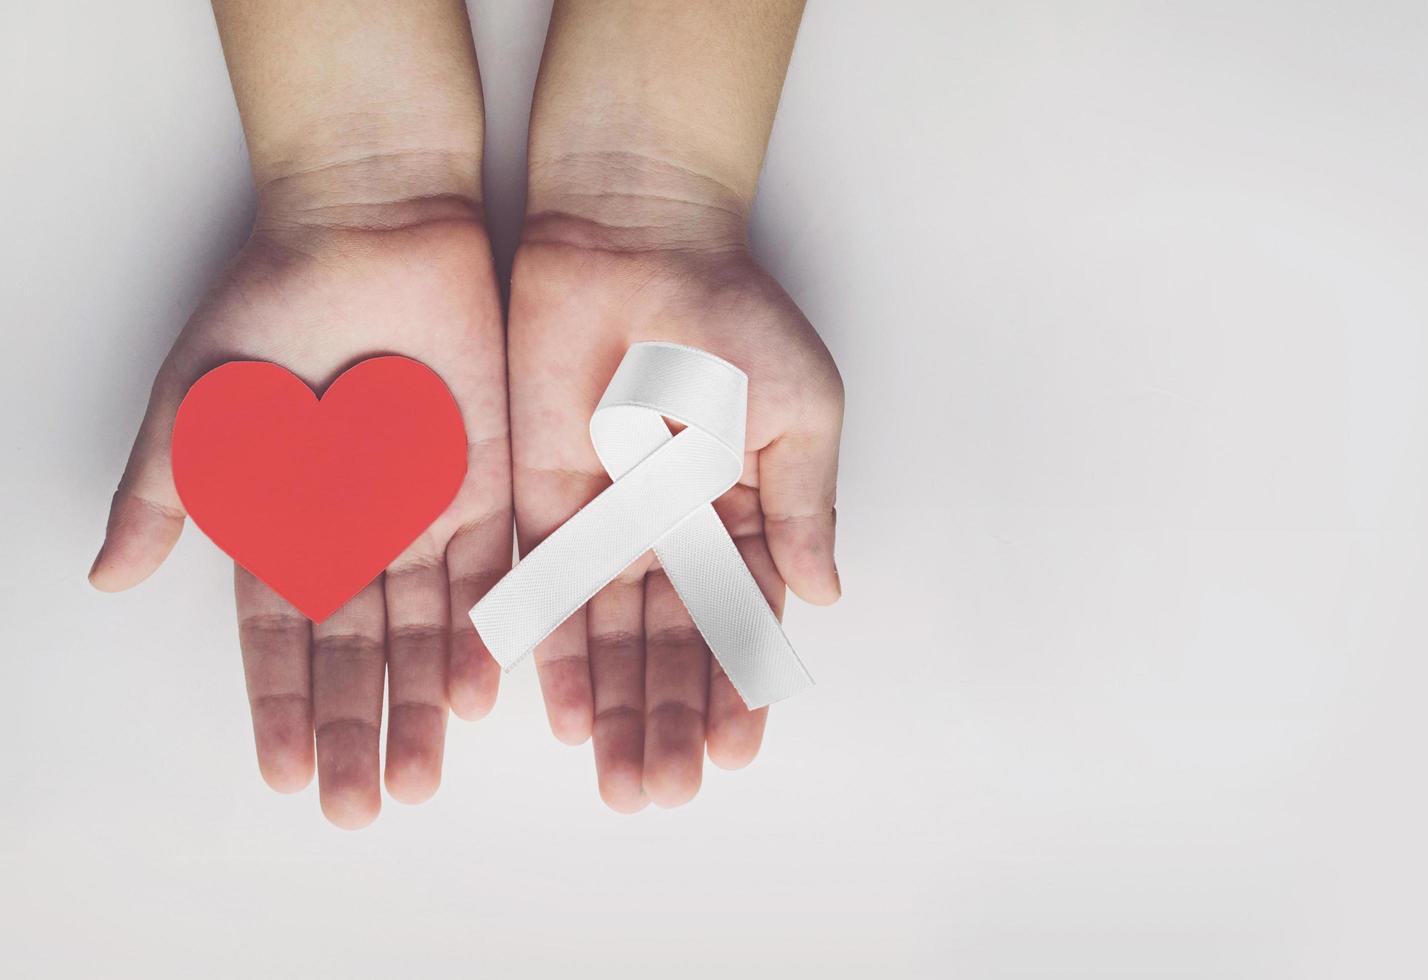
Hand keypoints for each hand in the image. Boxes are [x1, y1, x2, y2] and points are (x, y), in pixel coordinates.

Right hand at [89, 194, 511, 828]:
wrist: (372, 225)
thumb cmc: (273, 305)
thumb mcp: (200, 403)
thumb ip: (164, 492)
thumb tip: (104, 576)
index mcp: (284, 523)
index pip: (282, 639)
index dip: (282, 707)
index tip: (283, 776)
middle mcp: (359, 533)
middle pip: (360, 653)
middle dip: (359, 730)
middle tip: (361, 808)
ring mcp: (426, 510)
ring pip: (428, 630)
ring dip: (423, 705)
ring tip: (421, 778)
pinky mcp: (490, 480)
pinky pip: (494, 568)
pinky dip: (489, 628)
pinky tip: (483, 691)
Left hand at [508, 212, 842, 810]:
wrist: (634, 238)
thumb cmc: (730, 312)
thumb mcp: (799, 407)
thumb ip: (805, 503)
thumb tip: (826, 595)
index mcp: (744, 514)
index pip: (741, 625)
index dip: (740, 692)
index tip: (734, 755)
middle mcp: (673, 533)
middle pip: (671, 650)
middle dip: (669, 724)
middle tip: (663, 794)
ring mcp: (606, 522)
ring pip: (610, 640)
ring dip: (616, 713)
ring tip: (619, 783)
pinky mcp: (540, 500)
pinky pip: (543, 591)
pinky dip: (552, 653)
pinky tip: (562, 715)